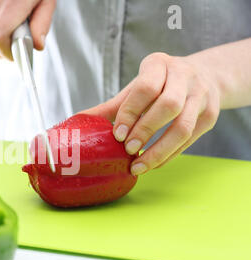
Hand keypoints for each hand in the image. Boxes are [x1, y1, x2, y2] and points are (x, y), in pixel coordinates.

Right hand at [0, 0, 55, 59]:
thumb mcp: (46, 0)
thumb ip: (42, 24)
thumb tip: (37, 46)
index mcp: (8, 6)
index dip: (7, 54)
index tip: (16, 57)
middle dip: (12, 43)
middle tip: (26, 32)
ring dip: (7, 33)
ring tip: (19, 16)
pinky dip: (0, 25)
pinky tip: (9, 12)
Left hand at [83, 52, 220, 174]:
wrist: (204, 76)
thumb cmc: (160, 83)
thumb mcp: (136, 87)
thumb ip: (112, 106)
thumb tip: (78, 121)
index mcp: (159, 64)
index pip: (146, 87)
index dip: (130, 112)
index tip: (118, 134)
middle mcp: (185, 76)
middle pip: (168, 105)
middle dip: (145, 130)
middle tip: (128, 149)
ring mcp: (202, 95)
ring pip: (183, 126)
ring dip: (159, 150)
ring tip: (138, 165)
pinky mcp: (211, 115)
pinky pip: (190, 139)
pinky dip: (169, 155)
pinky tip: (153, 163)